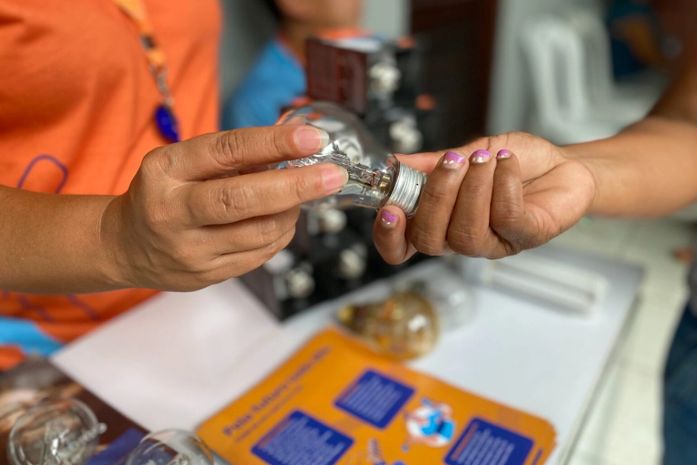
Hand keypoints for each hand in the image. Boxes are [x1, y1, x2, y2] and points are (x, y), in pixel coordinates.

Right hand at [102, 125, 345, 290]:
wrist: (125, 245)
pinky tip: (282, 219)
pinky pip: (259, 255)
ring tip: (300, 196)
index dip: (272, 143)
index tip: (311, 138)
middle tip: (333, 176)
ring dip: (292, 211)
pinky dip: (280, 233)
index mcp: (165, 171)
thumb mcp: (182, 161)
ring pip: (260, 232)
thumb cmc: (164, 192)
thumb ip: (231, 155)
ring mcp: (189, 250)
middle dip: (296, 186)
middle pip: (242, 199)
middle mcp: (173, 212)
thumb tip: (294, 144)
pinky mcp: (205, 276)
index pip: (225, 151)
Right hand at [373, 132, 595, 262]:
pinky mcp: (526, 236)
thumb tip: (396, 161)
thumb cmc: (515, 164)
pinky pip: (505, 217)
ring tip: (484, 159)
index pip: (403, 247)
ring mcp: (494, 242)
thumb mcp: (468, 153)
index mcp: (442, 221)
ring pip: (465, 233)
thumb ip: (433, 163)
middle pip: (430, 241)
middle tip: (450, 163)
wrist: (565, 165)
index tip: (390, 209)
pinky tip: (507, 163)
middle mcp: (462, 238)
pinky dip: (503, 184)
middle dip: (436, 198)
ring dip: (472, 190)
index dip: (389, 236)